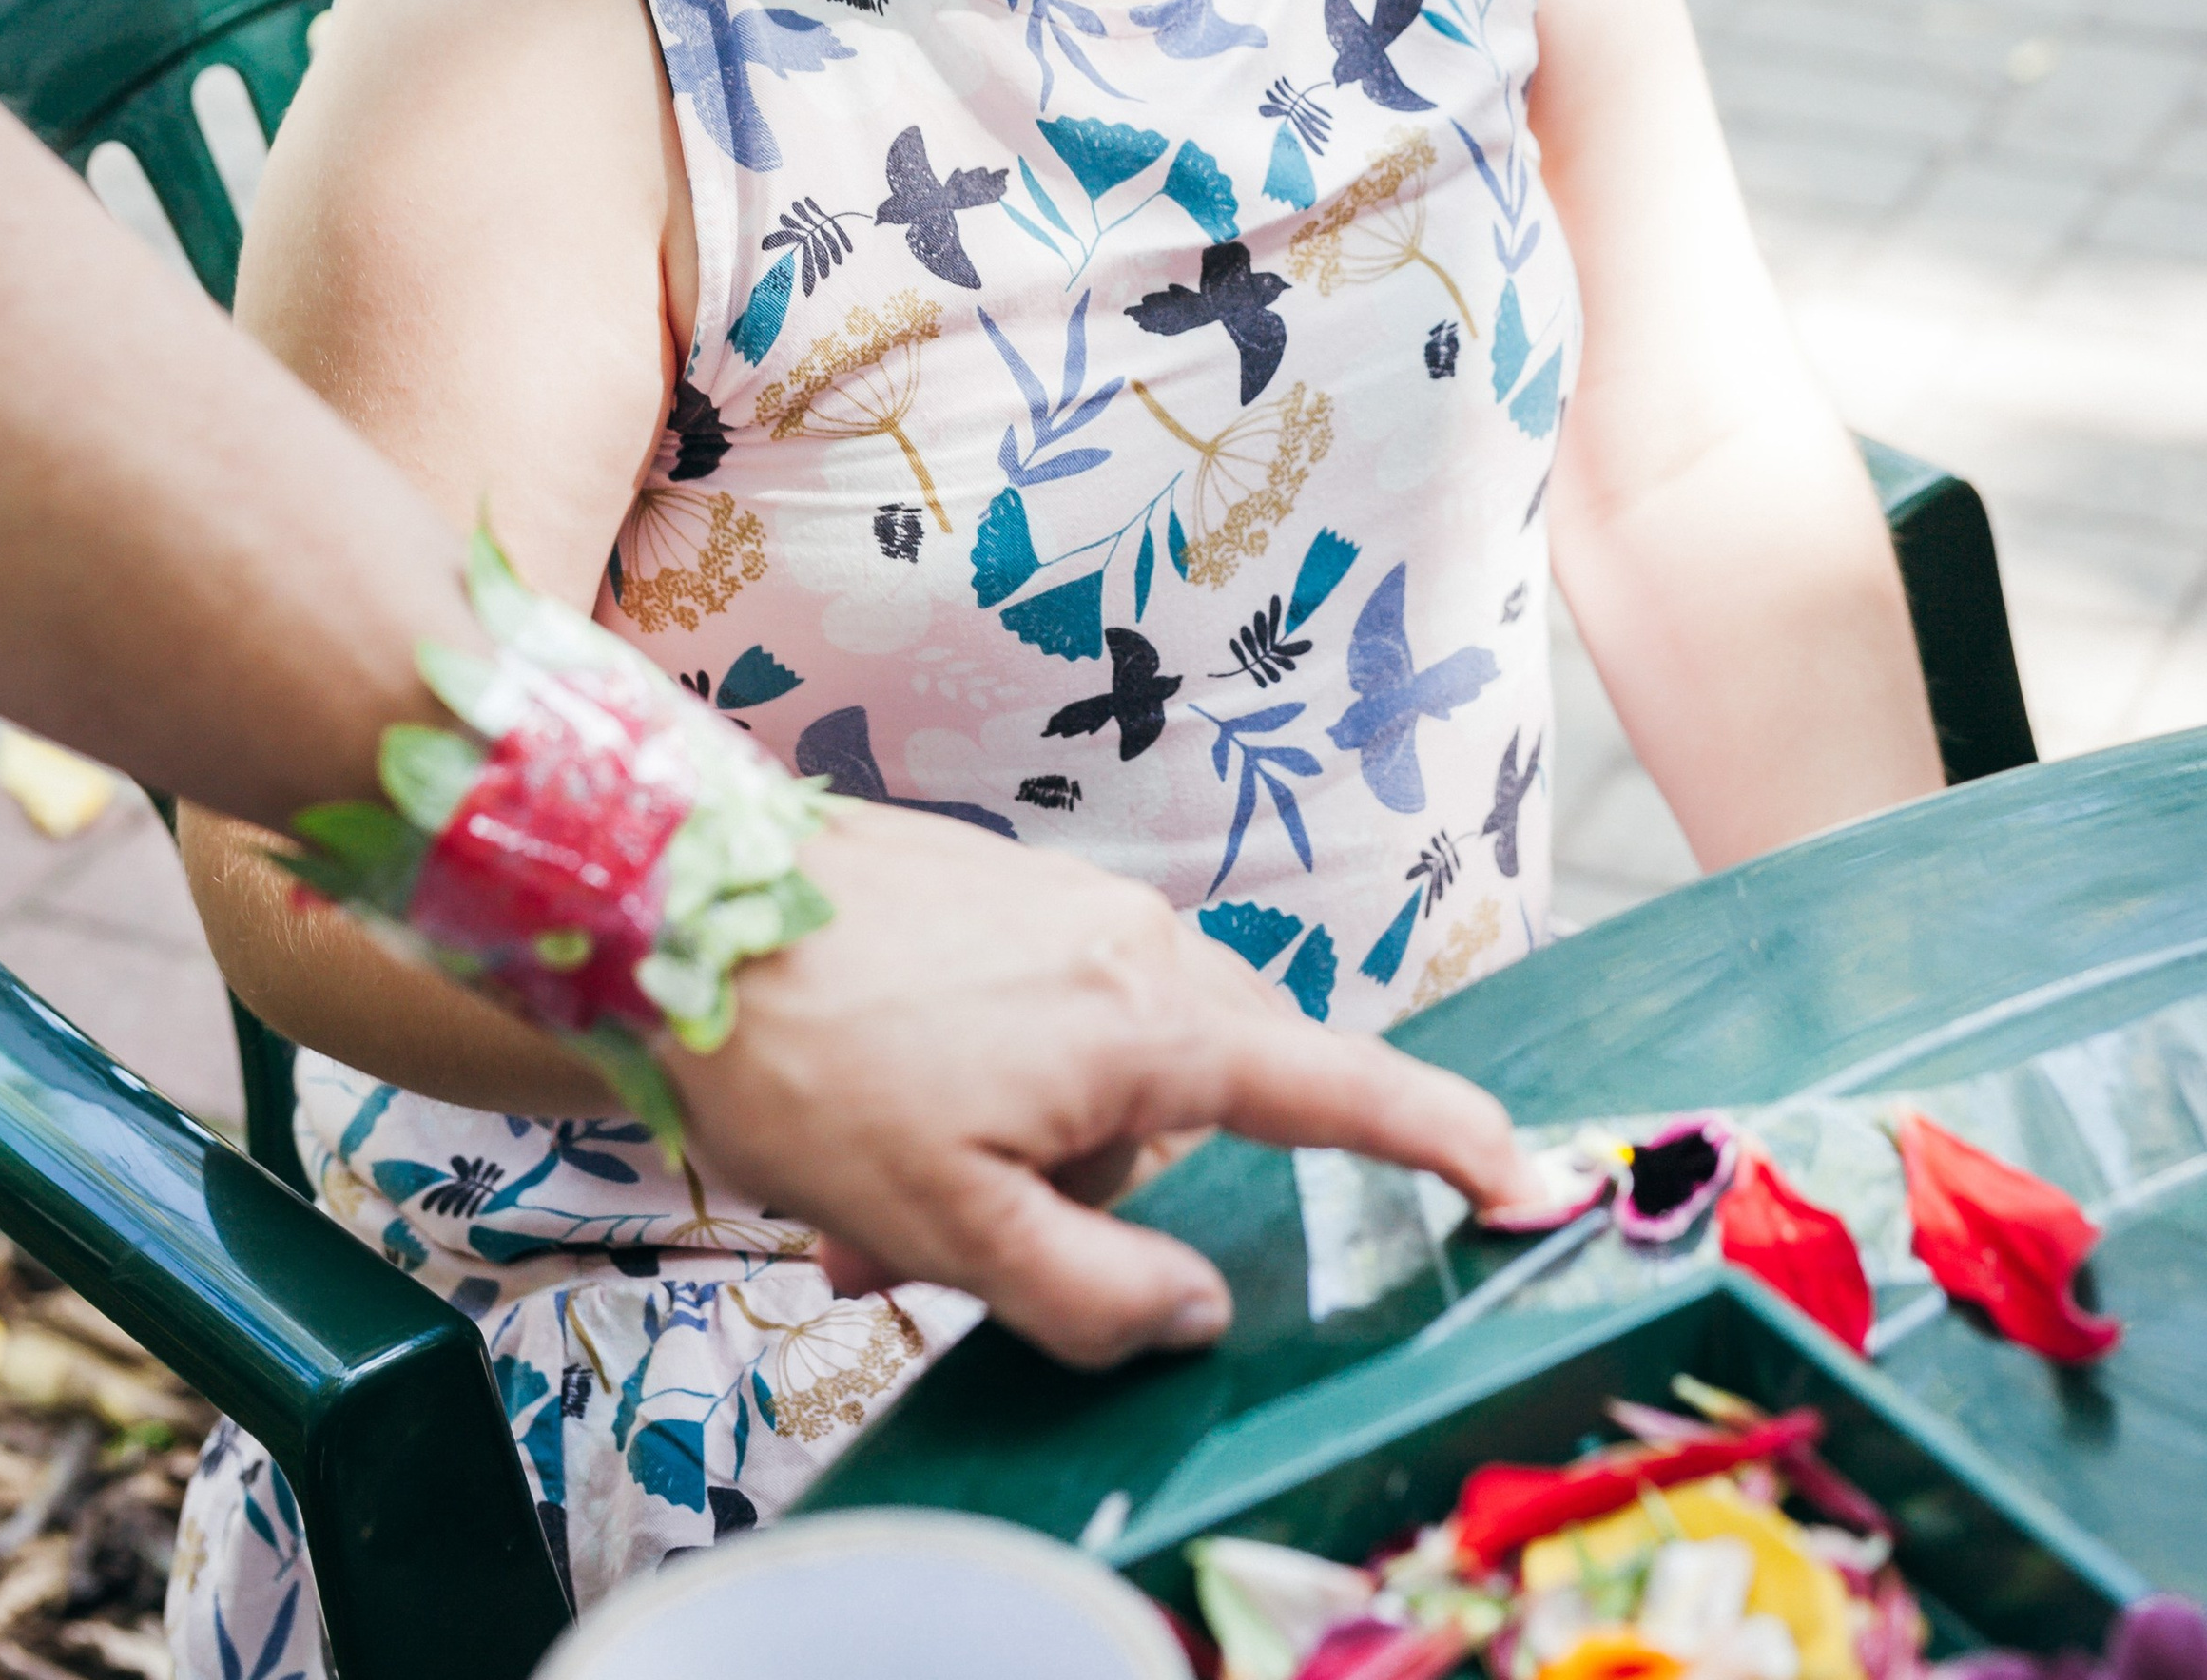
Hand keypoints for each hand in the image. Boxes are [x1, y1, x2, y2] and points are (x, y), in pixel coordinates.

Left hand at [668, 798, 1538, 1369]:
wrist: (681, 903)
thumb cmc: (810, 1064)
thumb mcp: (948, 1228)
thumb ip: (1096, 1291)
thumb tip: (1198, 1312)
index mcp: (1150, 1024)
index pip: (1338, 1091)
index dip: (1442, 1142)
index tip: (1526, 1178)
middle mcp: (1138, 946)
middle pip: (1199, 1106)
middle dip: (1096, 1202)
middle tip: (948, 1255)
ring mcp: (1073, 910)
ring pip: (1106, 1078)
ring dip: (1017, 1164)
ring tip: (864, 1208)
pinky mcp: (1010, 894)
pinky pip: (1047, 1024)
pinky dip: (980, 1101)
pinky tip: (864, 1141)